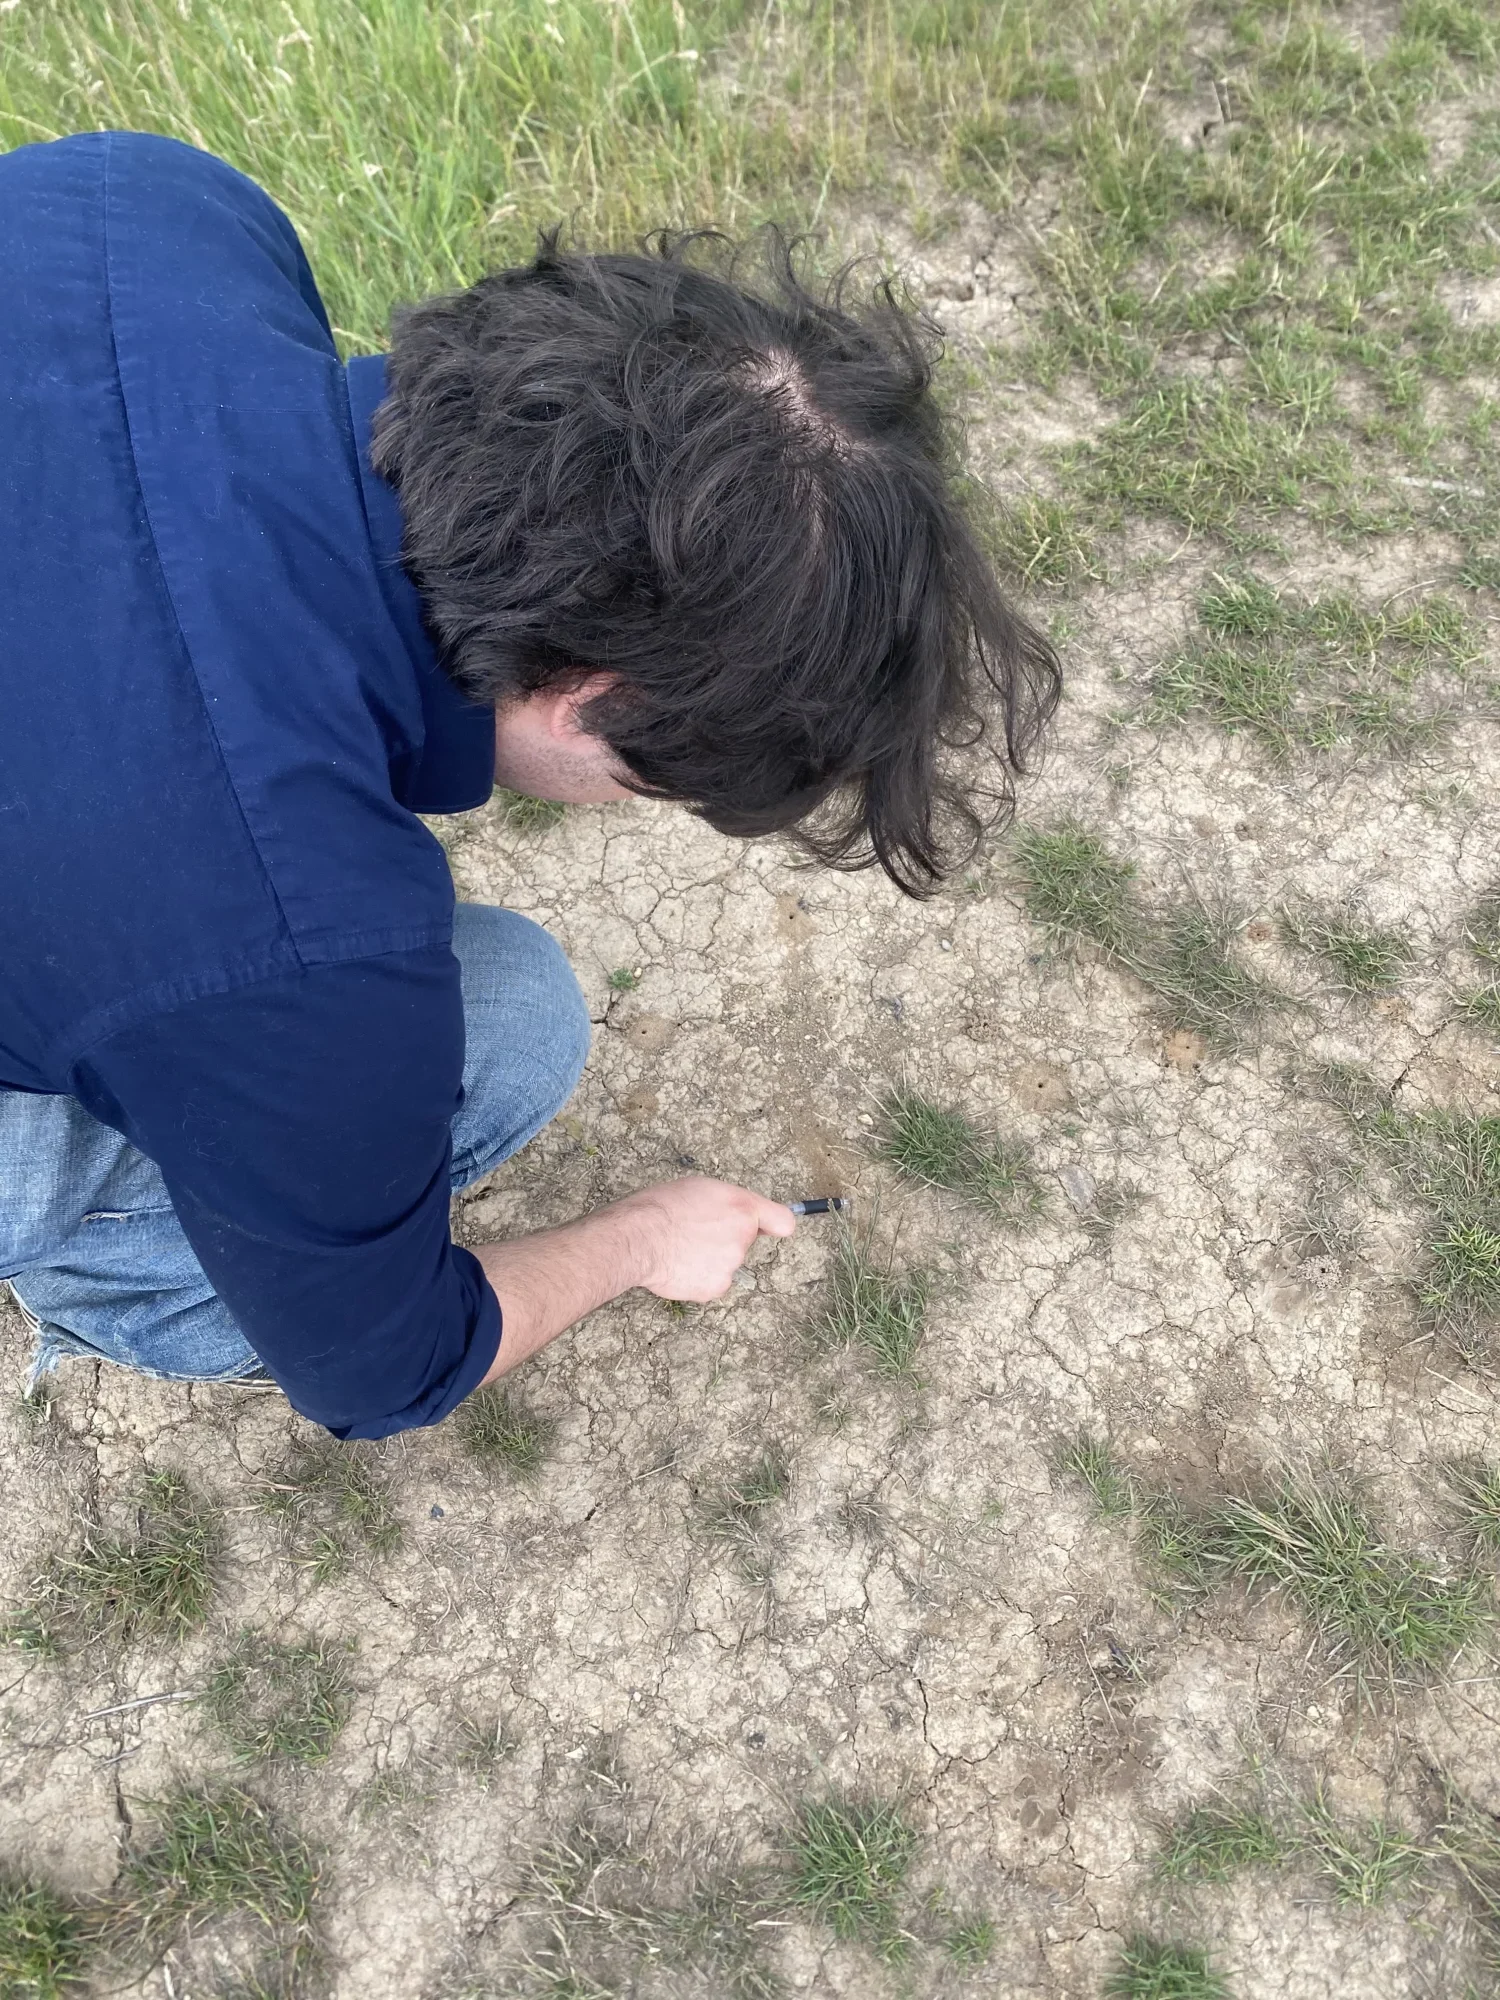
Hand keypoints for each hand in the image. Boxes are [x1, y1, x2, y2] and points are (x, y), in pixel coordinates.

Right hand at [613, 1175, 795, 1300]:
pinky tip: (678, 1265)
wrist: (638, 1238)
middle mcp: (743, 1237)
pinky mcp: (716, 1288)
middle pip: (744, 1241)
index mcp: (743, 1208)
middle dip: (726, 1238)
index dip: (772, 1224)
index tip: (767, 1228)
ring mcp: (731, 1266)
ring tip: (680, 1247)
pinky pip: (712, 1281)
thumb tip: (735, 1214)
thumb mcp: (700, 1187)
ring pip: (726, 1262)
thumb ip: (728, 1203)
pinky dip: (697, 1276)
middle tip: (695, 1232)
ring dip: (709, 1257)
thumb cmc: (661, 1207)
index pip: (783, 1221)